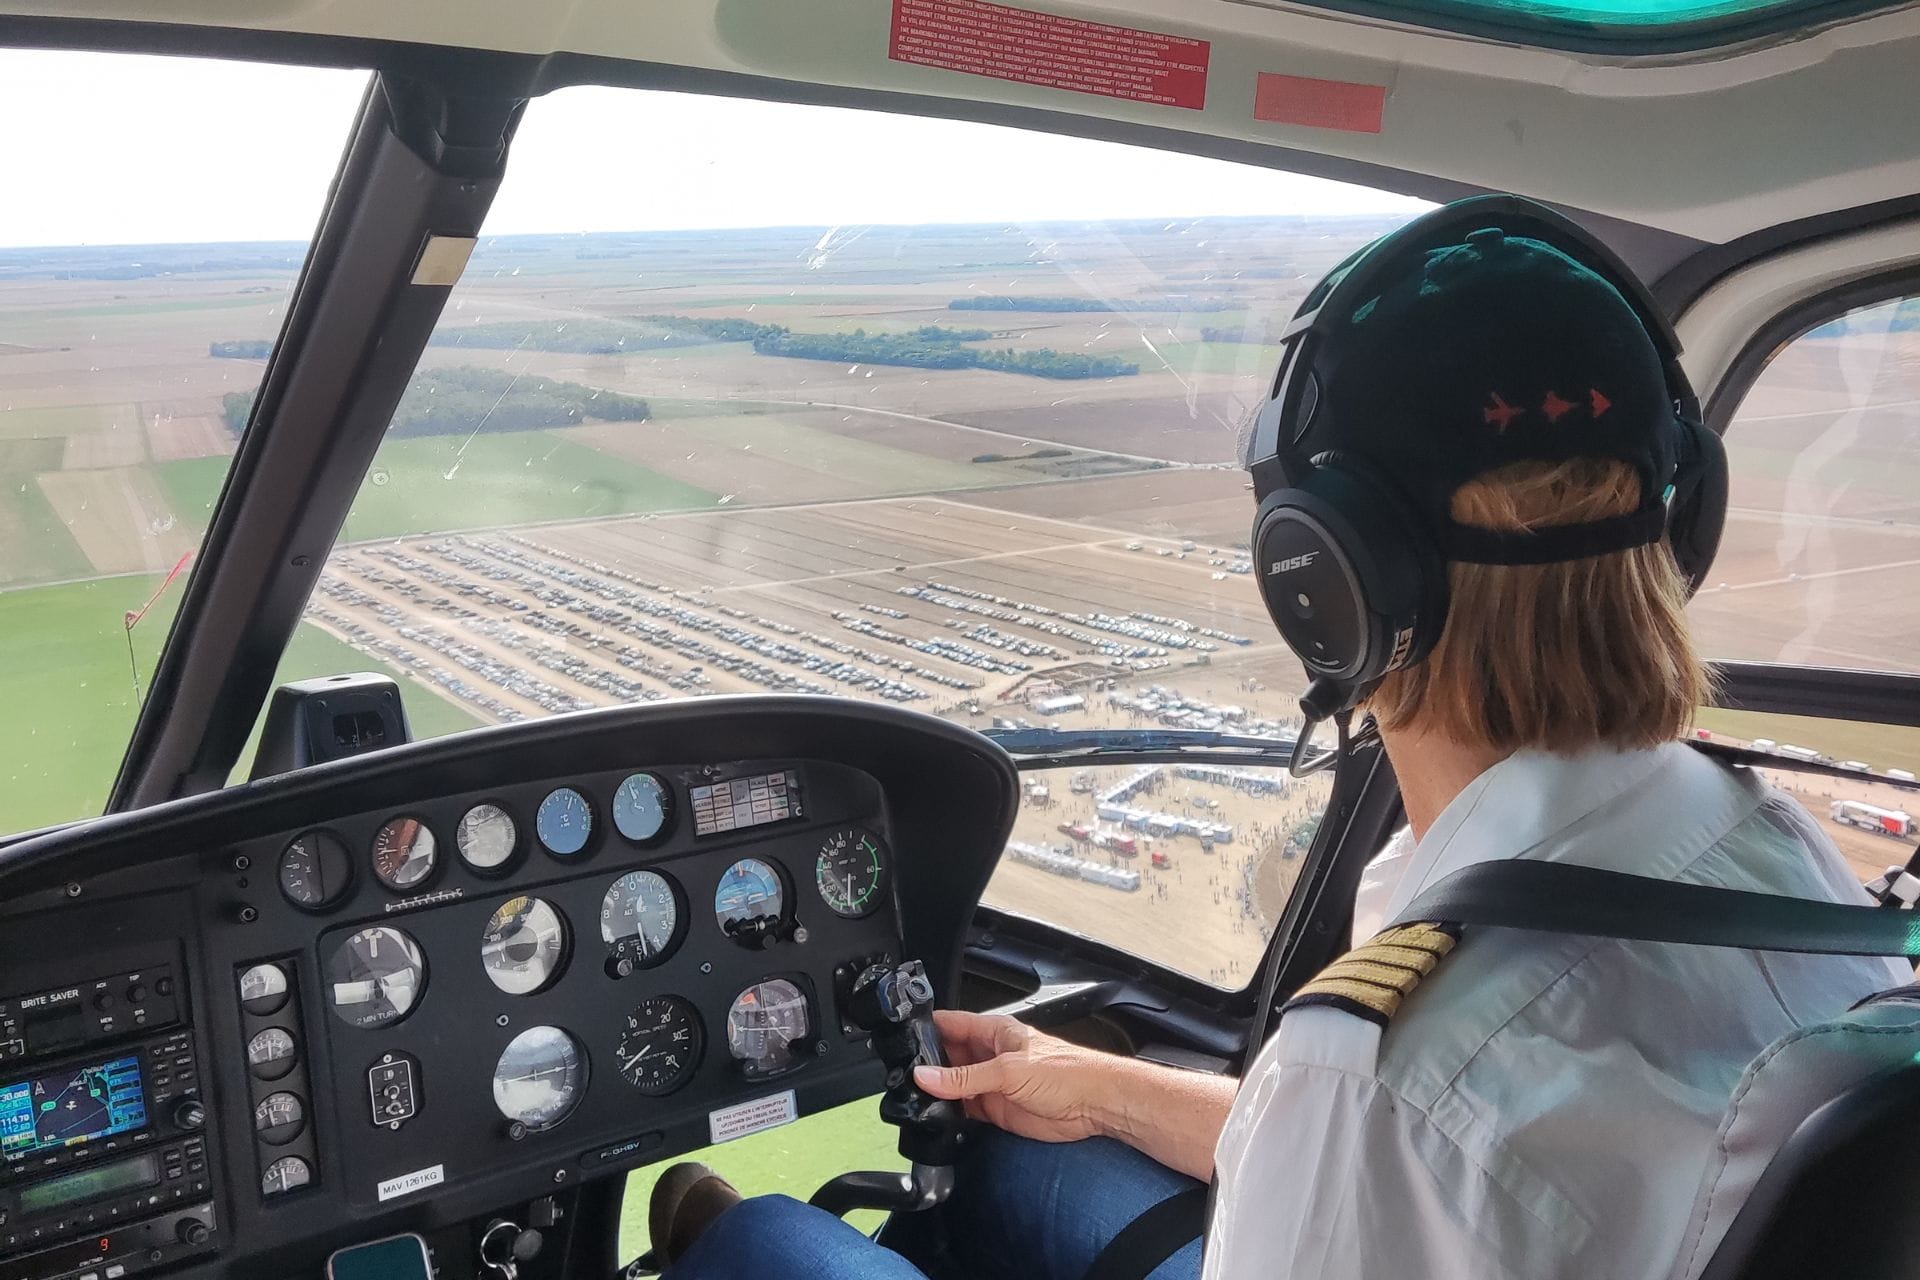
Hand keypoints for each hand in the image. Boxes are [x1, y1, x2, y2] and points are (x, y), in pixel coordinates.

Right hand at [912, 1009, 1114, 1143]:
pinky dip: (949, 1113)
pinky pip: (964, 1110)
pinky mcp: (995, 1109)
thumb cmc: (1066, 1072)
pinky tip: (937, 1117)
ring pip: (952, 1085)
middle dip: (927, 1065)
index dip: (924, 1029)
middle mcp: (988, 1055)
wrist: (1094, 1105)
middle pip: (946, 1056)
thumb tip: (927, 1076)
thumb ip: (965, 1077)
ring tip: (915, 1098)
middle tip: (904, 1076)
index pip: (949, 1024)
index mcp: (992, 1032)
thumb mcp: (1008, 1071)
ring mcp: (991, 1083)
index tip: (899, 1039)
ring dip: (937, 1092)